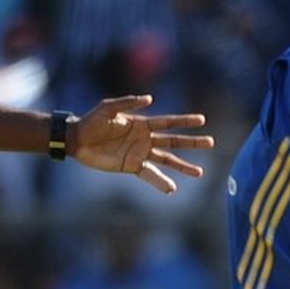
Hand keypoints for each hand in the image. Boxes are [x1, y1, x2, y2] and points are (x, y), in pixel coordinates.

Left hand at [71, 95, 212, 194]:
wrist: (78, 140)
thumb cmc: (92, 120)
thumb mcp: (108, 107)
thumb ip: (128, 102)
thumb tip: (150, 99)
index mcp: (142, 123)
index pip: (168, 122)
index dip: (185, 121)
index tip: (202, 120)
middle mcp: (145, 138)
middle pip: (173, 141)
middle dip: (192, 142)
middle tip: (211, 142)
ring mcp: (140, 153)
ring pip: (167, 160)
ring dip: (183, 166)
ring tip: (199, 172)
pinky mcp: (132, 166)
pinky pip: (150, 175)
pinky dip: (160, 182)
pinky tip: (172, 189)